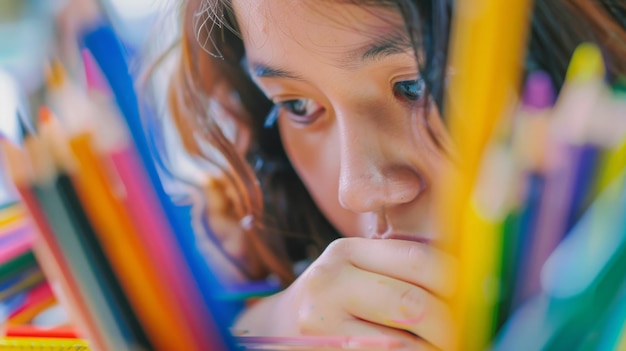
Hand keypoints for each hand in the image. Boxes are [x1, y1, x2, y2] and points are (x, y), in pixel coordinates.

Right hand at [238, 237, 457, 349]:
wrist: (274, 330)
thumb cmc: (331, 298)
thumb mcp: (354, 269)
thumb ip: (397, 268)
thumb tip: (468, 284)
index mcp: (345, 252)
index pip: (418, 260)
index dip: (457, 282)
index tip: (475, 296)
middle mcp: (329, 283)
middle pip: (414, 304)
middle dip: (449, 326)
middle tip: (463, 332)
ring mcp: (322, 325)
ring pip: (402, 346)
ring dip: (432, 350)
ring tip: (442, 346)